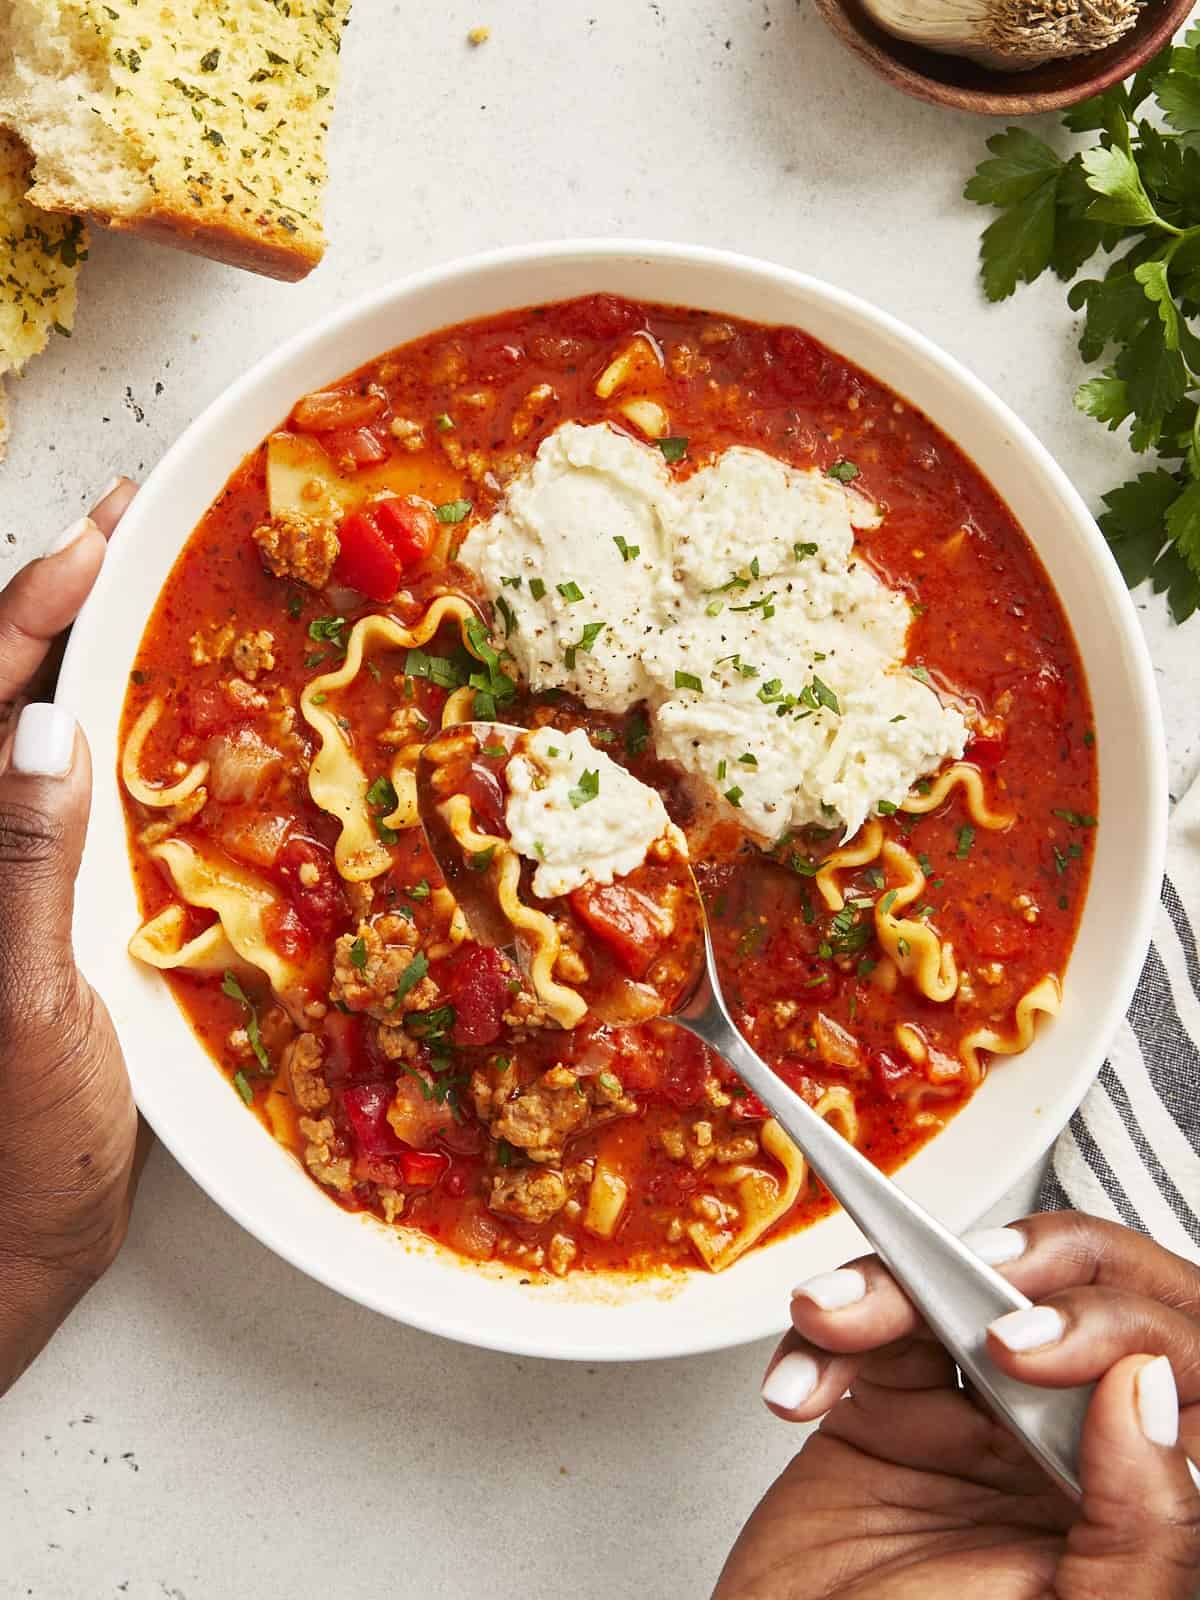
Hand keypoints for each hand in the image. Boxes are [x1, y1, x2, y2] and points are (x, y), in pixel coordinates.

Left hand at [0, 481, 146, 1396]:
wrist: (6, 1254)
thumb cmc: (12, 1153)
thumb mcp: (26, 1014)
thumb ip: (24, 869)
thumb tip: (41, 726)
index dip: (34, 605)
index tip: (101, 535)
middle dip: (58, 605)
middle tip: (131, 532)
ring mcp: (2, 885)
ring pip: (32, 743)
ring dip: (83, 661)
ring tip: (148, 596)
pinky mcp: (35, 918)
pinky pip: (69, 805)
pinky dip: (110, 743)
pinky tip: (156, 722)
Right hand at [715, 1212, 1199, 1599]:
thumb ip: (1143, 1529)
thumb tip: (1146, 1390)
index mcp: (1140, 1504)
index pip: (1174, 1361)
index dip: (1110, 1322)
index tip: (1027, 1349)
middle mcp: (1070, 1456)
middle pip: (1066, 1299)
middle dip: (1000, 1273)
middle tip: (953, 1292)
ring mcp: (978, 1428)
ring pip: (955, 1293)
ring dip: (882, 1290)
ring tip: (830, 1324)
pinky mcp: (891, 1414)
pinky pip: (868, 1330)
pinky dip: (822, 1339)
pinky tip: (800, 1387)